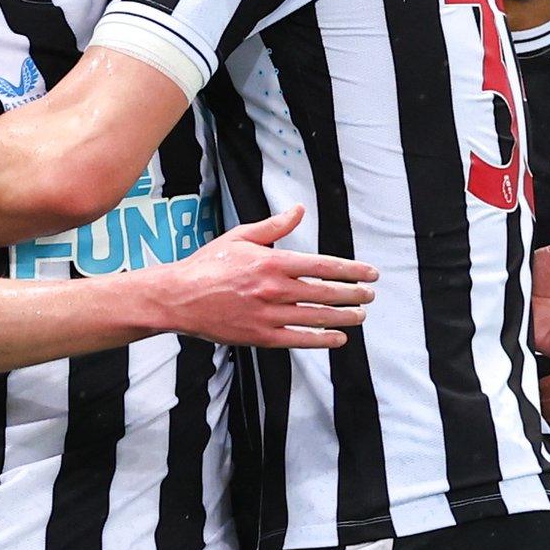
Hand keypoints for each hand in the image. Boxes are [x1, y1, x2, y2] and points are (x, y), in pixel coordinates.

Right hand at [142, 205, 376, 347]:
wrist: (178, 298)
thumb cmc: (208, 265)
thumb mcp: (241, 237)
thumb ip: (274, 227)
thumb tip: (298, 210)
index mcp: (272, 262)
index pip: (323, 266)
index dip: (351, 270)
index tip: (369, 273)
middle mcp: (273, 289)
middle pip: (324, 292)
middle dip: (353, 294)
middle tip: (370, 295)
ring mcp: (267, 315)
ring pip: (315, 316)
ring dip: (343, 317)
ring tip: (361, 316)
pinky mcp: (260, 336)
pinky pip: (298, 339)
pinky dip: (321, 339)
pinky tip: (338, 338)